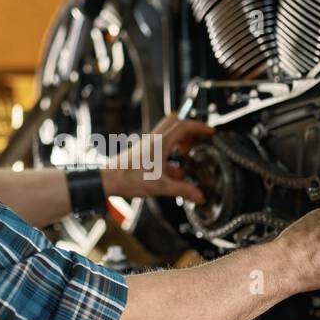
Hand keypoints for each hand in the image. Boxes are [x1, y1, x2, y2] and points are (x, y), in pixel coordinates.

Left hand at [101, 114, 215, 203]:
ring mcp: (147, 144)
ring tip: (189, 151)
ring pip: (167, 132)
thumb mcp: (161, 186)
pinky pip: (161, 145)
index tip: (210, 131)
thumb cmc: (128, 178)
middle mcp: (154, 139)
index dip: (200, 127)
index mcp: (160, 143)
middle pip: (175, 123)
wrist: (108, 180)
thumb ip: (183, 190)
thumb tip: (199, 196)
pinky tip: (174, 169)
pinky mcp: (143, 152)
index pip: (184, 126)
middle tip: (199, 138)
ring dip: (180, 138)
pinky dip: (171, 151)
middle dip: (190, 128)